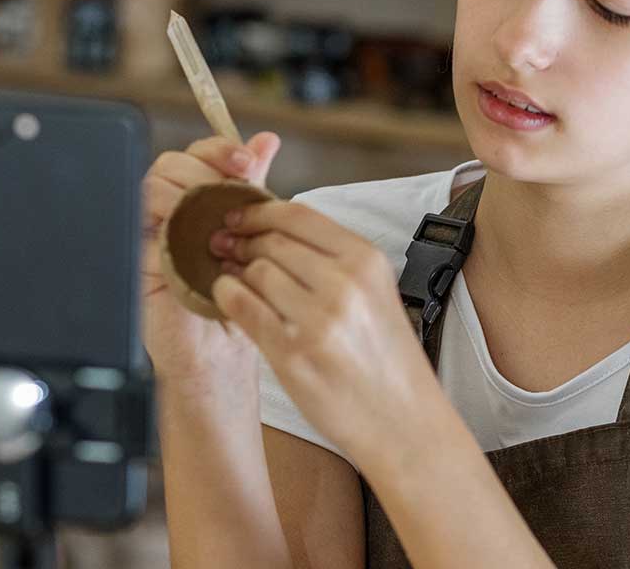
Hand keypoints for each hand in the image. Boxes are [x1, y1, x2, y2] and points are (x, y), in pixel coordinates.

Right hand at [140, 131, 281, 393]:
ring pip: (152, 185)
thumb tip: (266, 140)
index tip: (247, 161)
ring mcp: (152, 231)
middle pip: (172, 162)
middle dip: (204, 169)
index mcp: (202, 198)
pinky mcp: (136, 257)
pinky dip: (166, 223)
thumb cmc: (239, 294)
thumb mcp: (255, 235)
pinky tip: (192, 238)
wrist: (221, 350)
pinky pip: (137, 223)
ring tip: (213, 219)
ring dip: (186, 194)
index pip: (201, 153)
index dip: (220, 149)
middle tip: (230, 190)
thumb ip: (255, 188)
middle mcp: (174, 209)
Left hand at [210, 199, 437, 467]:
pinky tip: (227, 296)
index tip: (238, 215)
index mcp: (367, 260)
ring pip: (255, 272)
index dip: (259, 211)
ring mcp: (318, 319)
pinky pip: (244, 307)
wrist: (402, 419)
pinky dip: (228, 296)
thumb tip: (275, 231)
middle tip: (227, 246)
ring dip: (236, 271)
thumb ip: (334, 259)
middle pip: (272, 241)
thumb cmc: (386, 357)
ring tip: (232, 277)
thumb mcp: (375, 291)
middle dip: (243, 241)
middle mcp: (344, 283)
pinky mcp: (292, 353)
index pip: (299, 216)